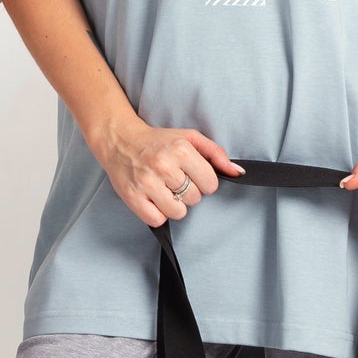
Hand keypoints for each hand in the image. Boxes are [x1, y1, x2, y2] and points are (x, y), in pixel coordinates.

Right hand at [92, 117, 240, 226]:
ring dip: (174, 205)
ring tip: (164, 190)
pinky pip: (157, 220)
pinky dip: (157, 213)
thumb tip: (237, 172)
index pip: (210, 184)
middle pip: (194, 199)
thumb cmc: (157, 141)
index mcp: (181, 150)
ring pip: (178, 212)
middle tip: (174, 180)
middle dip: (188, 192)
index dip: (204, 182)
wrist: (120, 141)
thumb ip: (216, 154)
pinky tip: (153, 198)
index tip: (192, 176)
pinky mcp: (132, 197)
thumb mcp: (189, 138)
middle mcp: (164, 166)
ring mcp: (147, 183)